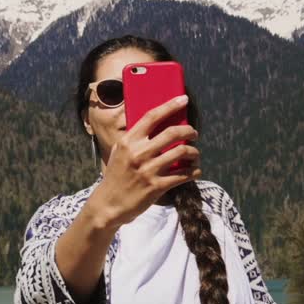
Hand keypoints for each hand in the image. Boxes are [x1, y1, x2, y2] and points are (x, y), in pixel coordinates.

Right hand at [88, 95, 200, 229]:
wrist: (109, 204)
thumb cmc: (116, 176)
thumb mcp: (119, 152)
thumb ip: (134, 139)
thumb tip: (154, 124)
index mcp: (128, 141)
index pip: (151, 117)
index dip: (170, 106)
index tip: (183, 99)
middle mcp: (139, 153)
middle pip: (172, 133)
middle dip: (189, 131)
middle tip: (194, 133)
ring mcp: (148, 170)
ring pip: (181, 153)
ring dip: (193, 152)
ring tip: (194, 154)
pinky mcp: (156, 186)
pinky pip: (183, 175)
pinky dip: (193, 171)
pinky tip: (194, 170)